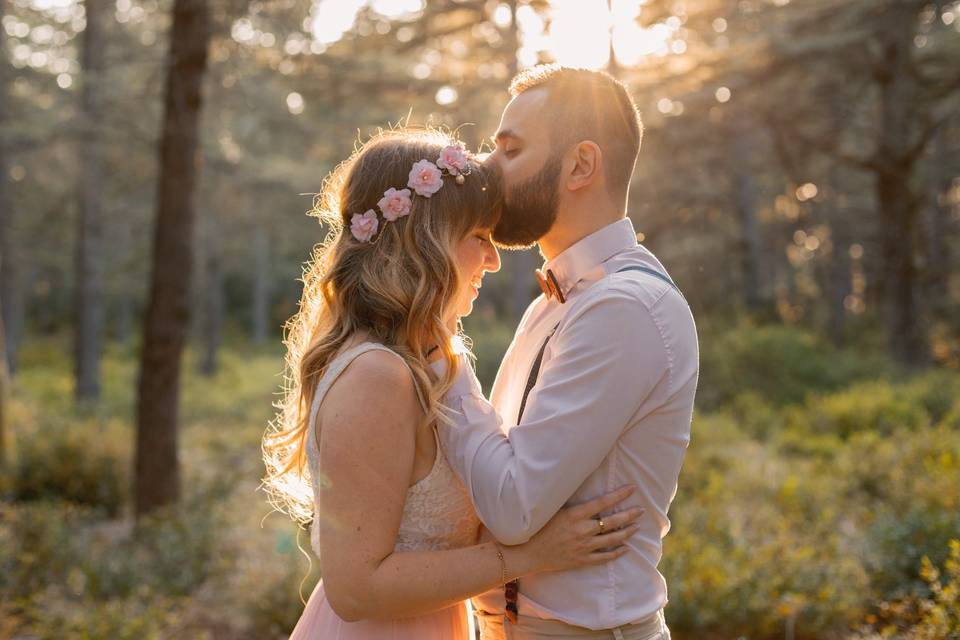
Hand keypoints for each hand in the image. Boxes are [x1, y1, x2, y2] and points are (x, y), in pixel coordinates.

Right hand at [505, 485, 643, 574]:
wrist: (527, 553)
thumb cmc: (537, 527)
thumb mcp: (552, 509)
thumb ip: (570, 502)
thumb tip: (583, 487)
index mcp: (575, 515)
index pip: (603, 502)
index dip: (619, 495)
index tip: (632, 488)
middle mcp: (582, 530)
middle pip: (612, 521)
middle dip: (629, 514)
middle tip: (641, 510)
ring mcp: (583, 547)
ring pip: (612, 539)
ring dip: (627, 532)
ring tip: (636, 527)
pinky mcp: (582, 560)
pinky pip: (605, 557)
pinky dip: (617, 553)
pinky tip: (625, 549)